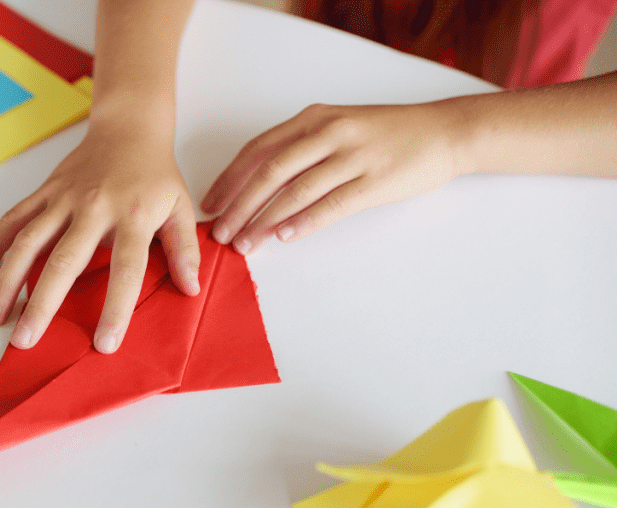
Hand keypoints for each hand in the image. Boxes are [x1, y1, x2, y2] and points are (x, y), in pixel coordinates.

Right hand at [0, 119, 199, 353]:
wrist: (129, 128)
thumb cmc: (156, 176)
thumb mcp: (180, 209)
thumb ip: (184, 250)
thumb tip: (191, 289)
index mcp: (133, 217)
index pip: (126, 270)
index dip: (116, 308)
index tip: (104, 344)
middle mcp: (95, 209)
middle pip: (64, 262)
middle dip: (42, 304)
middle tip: (25, 340)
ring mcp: (64, 199)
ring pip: (28, 241)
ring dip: (8, 281)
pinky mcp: (45, 191)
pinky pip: (14, 219)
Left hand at [201, 102, 461, 251]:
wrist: (443, 132)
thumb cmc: (386, 134)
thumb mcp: (338, 127)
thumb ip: (300, 149)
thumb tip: (257, 184)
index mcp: (314, 119)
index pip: (258, 150)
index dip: (229, 179)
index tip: (210, 204)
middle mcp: (329, 133)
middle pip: (269, 172)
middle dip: (238, 205)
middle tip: (219, 232)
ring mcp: (352, 156)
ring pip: (295, 191)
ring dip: (264, 221)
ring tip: (245, 243)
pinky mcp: (374, 181)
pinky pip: (331, 204)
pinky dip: (304, 222)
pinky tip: (284, 237)